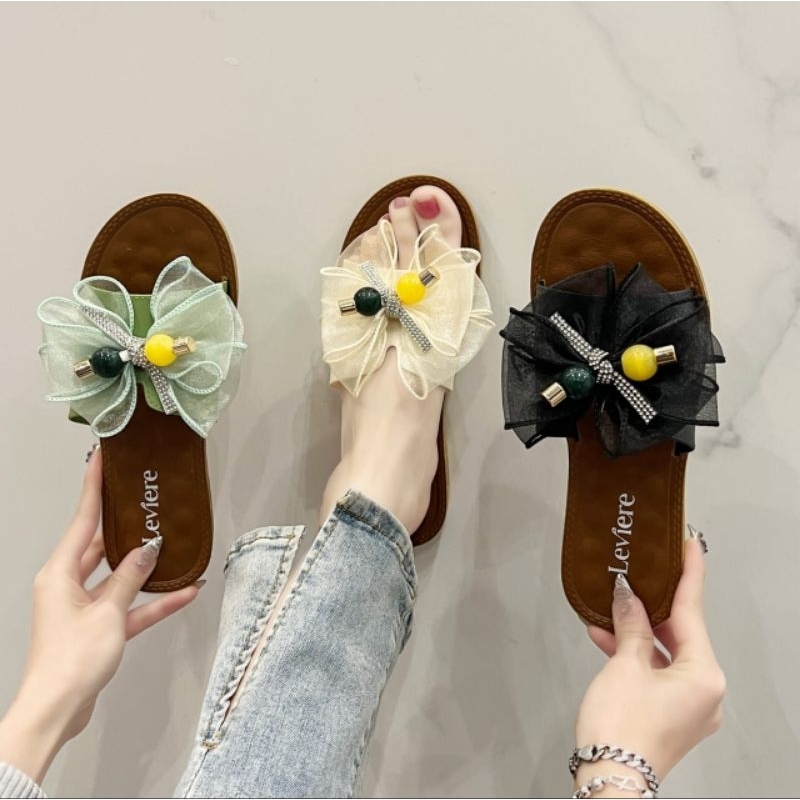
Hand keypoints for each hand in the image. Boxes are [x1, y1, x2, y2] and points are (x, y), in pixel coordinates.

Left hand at [0, 449, 199, 782]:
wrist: (58, 710)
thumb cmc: (72, 659)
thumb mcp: (107, 612)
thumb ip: (130, 578)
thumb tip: (149, 549)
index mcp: (60, 573)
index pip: (82, 520)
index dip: (93, 487)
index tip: (101, 459)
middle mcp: (68, 585)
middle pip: (101, 546)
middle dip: (126, 527)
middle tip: (145, 501)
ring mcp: (83, 607)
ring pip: (119, 577)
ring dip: (146, 570)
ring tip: (174, 547)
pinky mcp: (97, 628)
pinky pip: (128, 607)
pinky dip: (152, 602)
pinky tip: (185, 593)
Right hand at [575, 538, 724, 791]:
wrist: (610, 778)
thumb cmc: (622, 728)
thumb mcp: (625, 665)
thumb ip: (631, 625)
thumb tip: (628, 596)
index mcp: (704, 675)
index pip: (693, 612)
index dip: (689, 574)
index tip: (690, 545)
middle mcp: (705, 691)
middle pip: (680, 633)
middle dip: (653, 606)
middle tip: (640, 574)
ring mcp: (689, 706)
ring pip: (665, 653)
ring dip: (637, 632)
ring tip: (610, 607)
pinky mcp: (671, 715)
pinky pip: (657, 672)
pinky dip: (635, 656)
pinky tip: (608, 638)